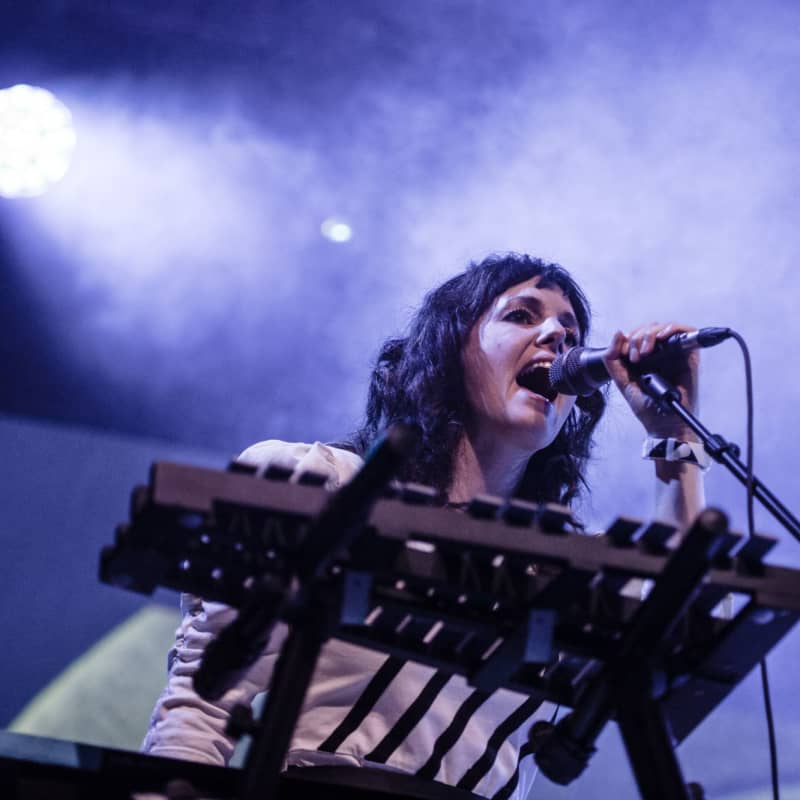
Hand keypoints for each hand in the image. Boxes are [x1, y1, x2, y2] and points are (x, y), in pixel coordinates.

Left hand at [602, 322, 699, 437]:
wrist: (663, 424)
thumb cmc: (646, 407)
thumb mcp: (622, 380)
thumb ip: (612, 359)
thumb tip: (618, 333)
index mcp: (645, 358)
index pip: (637, 333)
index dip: (629, 338)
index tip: (625, 355)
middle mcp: (661, 354)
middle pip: (650, 327)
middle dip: (637, 336)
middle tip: (634, 357)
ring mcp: (675, 354)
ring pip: (664, 327)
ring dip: (650, 334)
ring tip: (644, 352)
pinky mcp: (689, 357)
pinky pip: (687, 332)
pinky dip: (673, 329)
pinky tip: (661, 338)